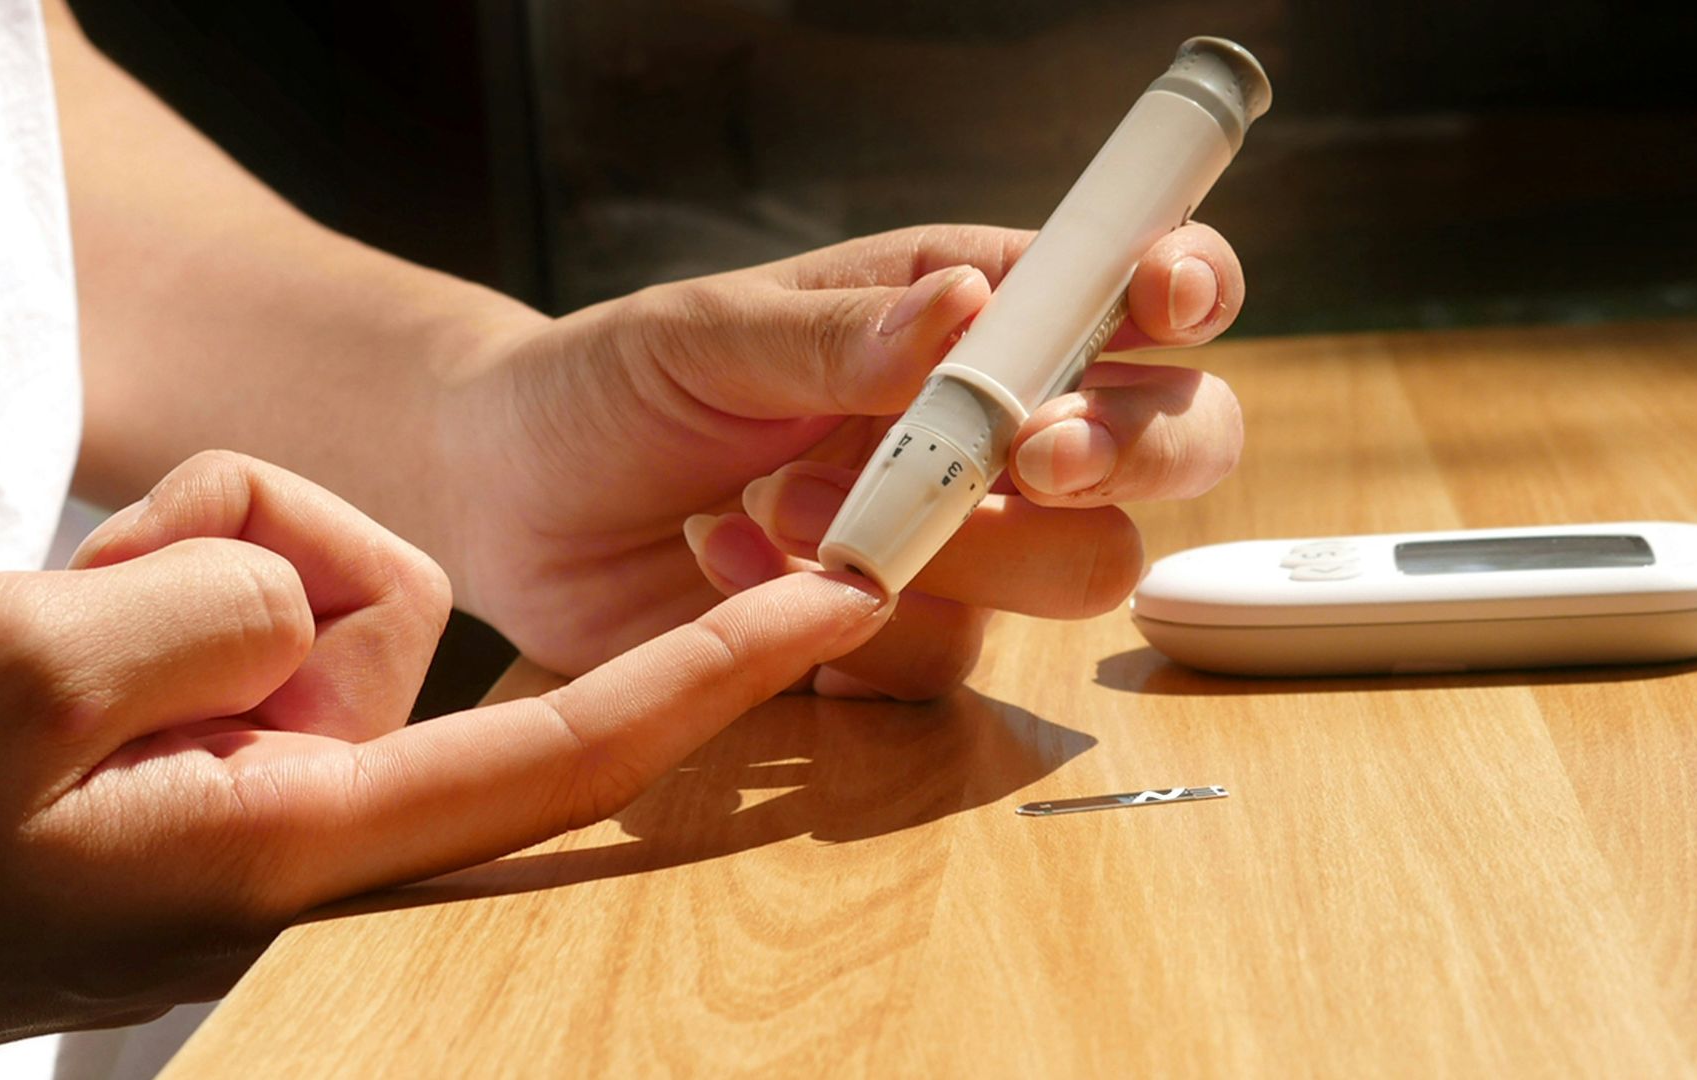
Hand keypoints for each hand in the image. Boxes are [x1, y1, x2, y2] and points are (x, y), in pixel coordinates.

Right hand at [0, 451, 889, 1055]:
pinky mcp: (205, 772)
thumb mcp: (23, 668)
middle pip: (397, 624)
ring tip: (47, 635)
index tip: (842, 603)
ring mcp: (250, 806)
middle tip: (92, 602)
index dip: (716, 673)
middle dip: (275, 562)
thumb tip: (315, 602)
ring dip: (182, 575)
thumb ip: (226, 612)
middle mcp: (302, 837)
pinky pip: (235, 624)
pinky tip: (54, 647)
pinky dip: (153, 596)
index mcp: (289, 850)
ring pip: (306, 600)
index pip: (565, 752)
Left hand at [442, 223, 1245, 693]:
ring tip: (788, 507)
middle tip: (1028, 457)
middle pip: (1171, 443)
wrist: (512, 508)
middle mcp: (993, 428)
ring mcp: (960, 544)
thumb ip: (841, 334)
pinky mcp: (898, 642)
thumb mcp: (707, 334)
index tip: (1164, 306)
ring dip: (952, 545)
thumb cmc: (610, 383)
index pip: (1131, 289)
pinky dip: (847, 627)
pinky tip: (736, 570)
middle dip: (1125, 451)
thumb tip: (969, 307)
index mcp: (970, 312)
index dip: (1185, 290)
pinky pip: (943, 664)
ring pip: (1078, 568)